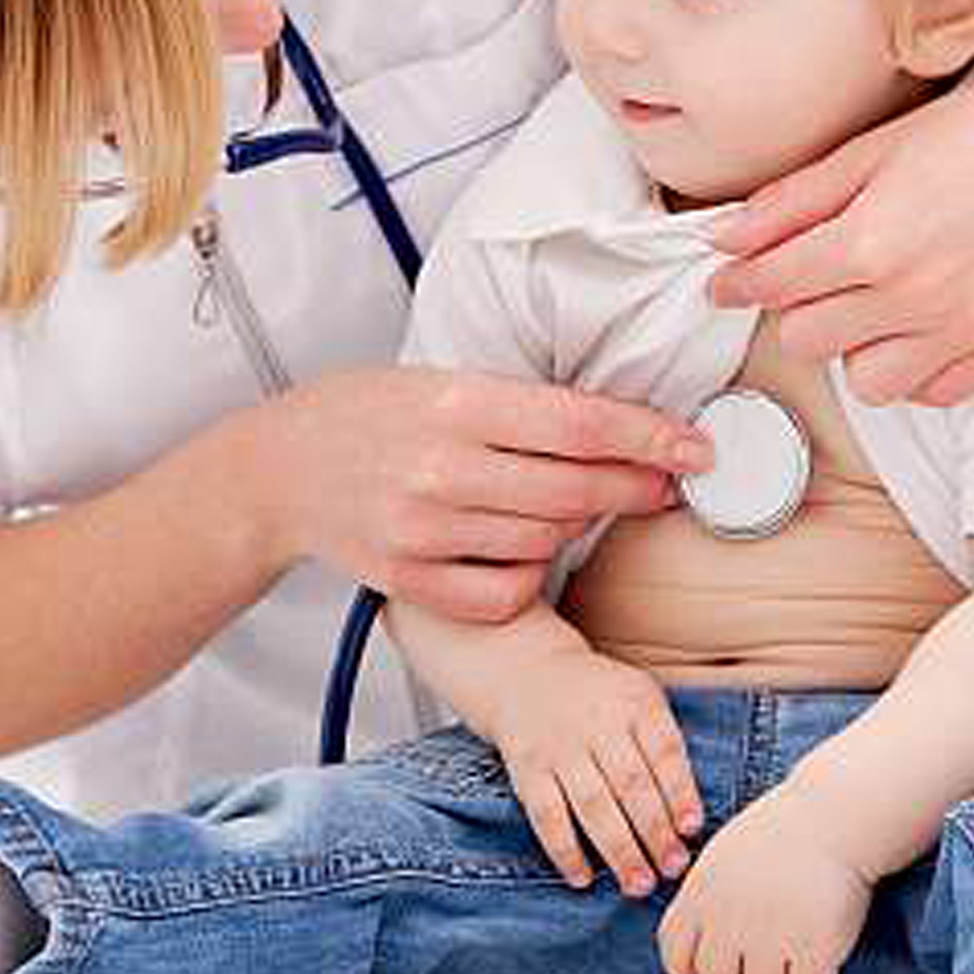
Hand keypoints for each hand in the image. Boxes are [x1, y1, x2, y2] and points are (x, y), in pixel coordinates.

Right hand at [232, 368, 713, 623]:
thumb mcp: (439, 380)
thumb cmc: (366, 414)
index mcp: (455, 403)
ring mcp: (424, 530)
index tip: (695, 449)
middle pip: (576, 489)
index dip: (651, 439)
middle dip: (637, 487)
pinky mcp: (410, 580)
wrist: (277, 470)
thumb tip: (618, 430)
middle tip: (667, 483)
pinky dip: (529, 574)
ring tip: (569, 503)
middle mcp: (442, 468)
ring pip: (546, 542)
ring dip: (575, 525)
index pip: (580, 425)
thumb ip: (519, 406)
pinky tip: (522, 549)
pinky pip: (504, 593)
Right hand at [481, 646, 701, 895]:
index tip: (692, 830)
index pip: (664, 751)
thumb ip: (664, 747)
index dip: (680, 793)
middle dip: (655, 833)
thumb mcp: (638, 698)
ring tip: (639, 885)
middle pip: (631, 785)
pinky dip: (564, 850)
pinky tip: (583, 878)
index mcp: (635, 702)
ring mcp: (559, 746)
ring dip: (618, 850)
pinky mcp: (527, 768)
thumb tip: (688, 821)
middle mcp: (597, 723)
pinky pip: (547, 814)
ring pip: (592, 804)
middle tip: (672, 870)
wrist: (525, 671)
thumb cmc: (600, 698)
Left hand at [658, 784, 875, 973]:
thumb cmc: (785, 835)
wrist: (835, 817)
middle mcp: (728, 917)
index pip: (677, 958)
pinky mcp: (813, 948)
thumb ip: (706, 902)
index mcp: (700, 894)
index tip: (719, 969)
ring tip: (793, 964)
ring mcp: (770, 935)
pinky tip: (818, 970)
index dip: (696, 973)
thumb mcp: (723, 858)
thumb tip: (701, 951)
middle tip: (763, 968)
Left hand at [703, 23, 973, 406]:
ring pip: (866, 383)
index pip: (771, 288)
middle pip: (806, 342)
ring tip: (875, 303)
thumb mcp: (873, 150)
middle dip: (799, 310)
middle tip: (820, 276)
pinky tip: (922, 323)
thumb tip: (722, 242)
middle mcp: (917, 296)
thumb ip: (792, 203)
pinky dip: (915, 368)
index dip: (737, 285)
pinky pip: (932, 393)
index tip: (726, 284)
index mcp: (873, 240)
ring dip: (856, 348)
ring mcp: (967, 328)